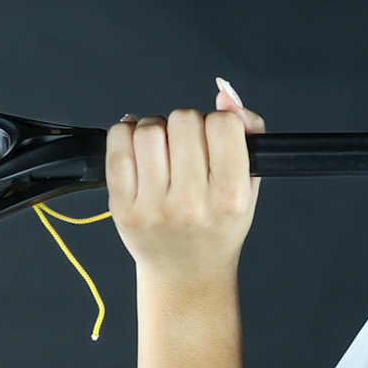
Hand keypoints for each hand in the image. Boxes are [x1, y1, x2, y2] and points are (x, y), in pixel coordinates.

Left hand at [107, 78, 265, 283]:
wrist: (187, 273)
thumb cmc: (220, 224)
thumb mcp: (250, 184)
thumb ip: (249, 134)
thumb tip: (226, 94)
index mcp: (231, 197)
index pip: (223, 125)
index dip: (219, 122)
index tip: (216, 138)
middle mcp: (193, 205)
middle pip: (184, 121)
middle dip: (187, 124)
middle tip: (188, 144)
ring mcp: (155, 208)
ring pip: (148, 130)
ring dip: (156, 127)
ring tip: (163, 146)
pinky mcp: (123, 209)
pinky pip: (117, 148)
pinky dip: (126, 133)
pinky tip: (138, 143)